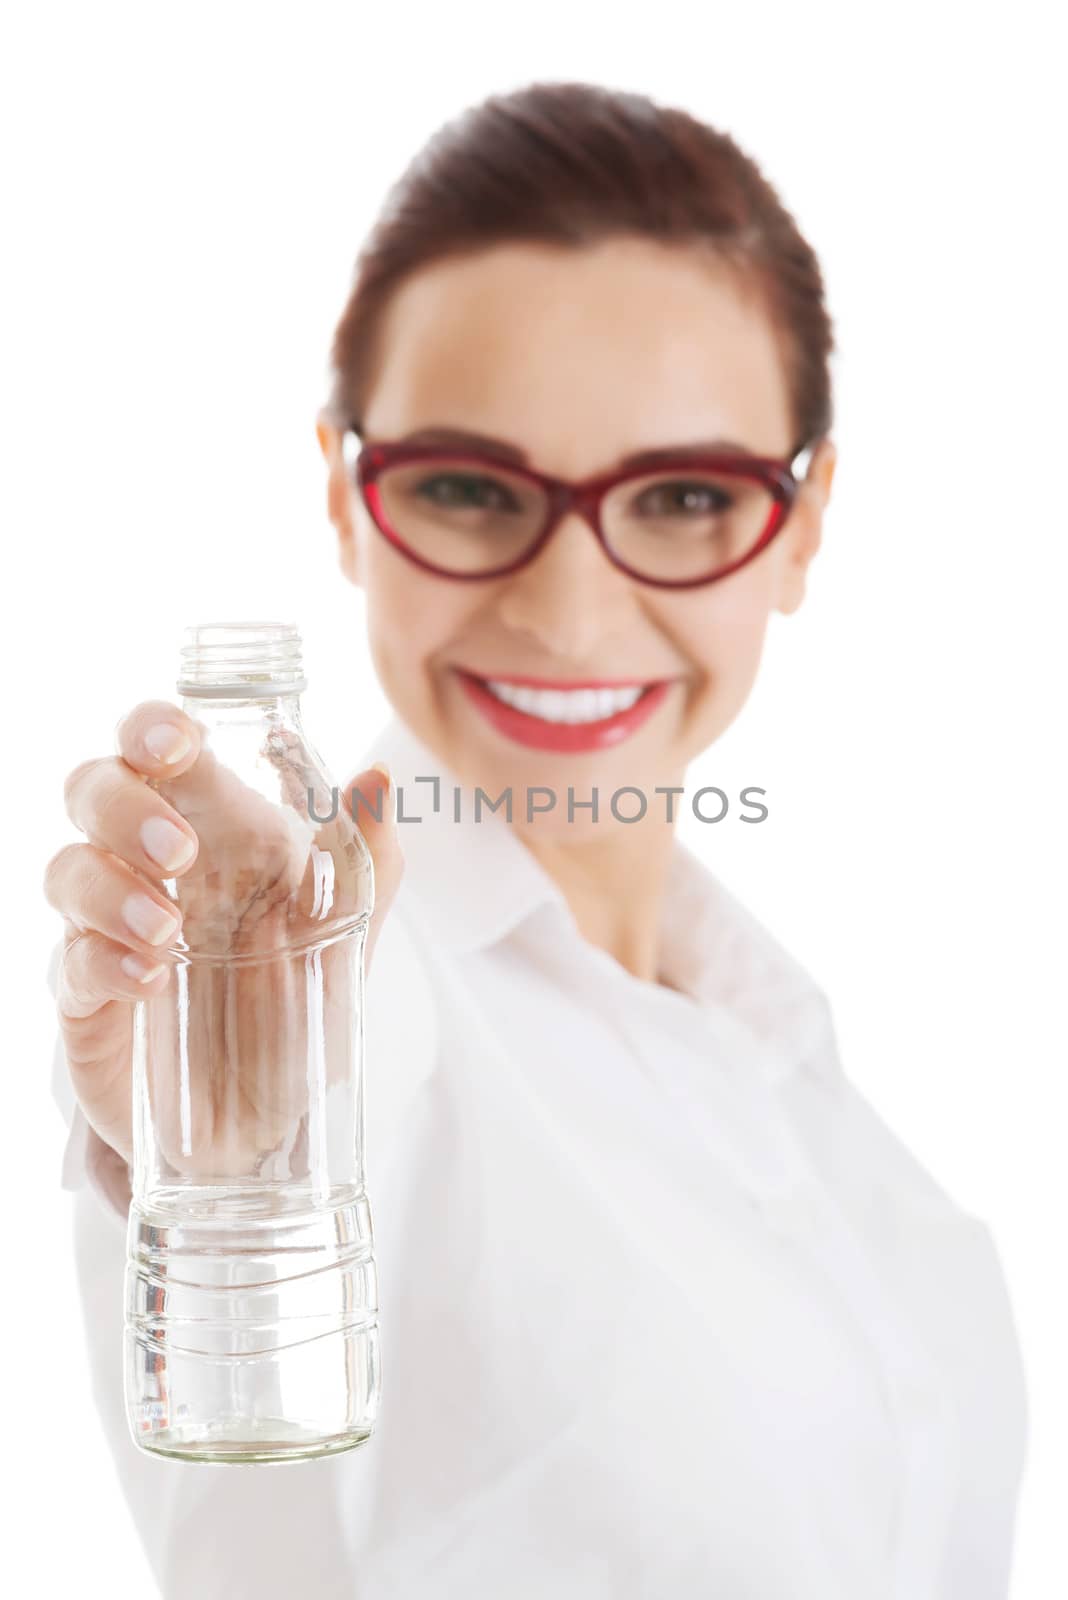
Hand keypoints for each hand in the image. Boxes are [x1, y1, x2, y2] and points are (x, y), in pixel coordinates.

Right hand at [44, 700, 402, 1172]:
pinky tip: (147, 979)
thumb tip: (378, 776)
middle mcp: (151, 868)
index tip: (178, 743)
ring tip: (168, 933)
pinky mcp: (85, 998)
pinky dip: (102, 960)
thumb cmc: (298, 1012)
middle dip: (124, 804)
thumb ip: (368, 864)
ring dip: (112, 887)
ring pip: (67, 868)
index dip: (154, 727)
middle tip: (178, 852)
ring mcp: (109, 930)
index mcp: (216, 833)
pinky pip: (68, 961)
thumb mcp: (347, 942)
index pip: (160, 750)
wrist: (267, 1126)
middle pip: (93, 789)